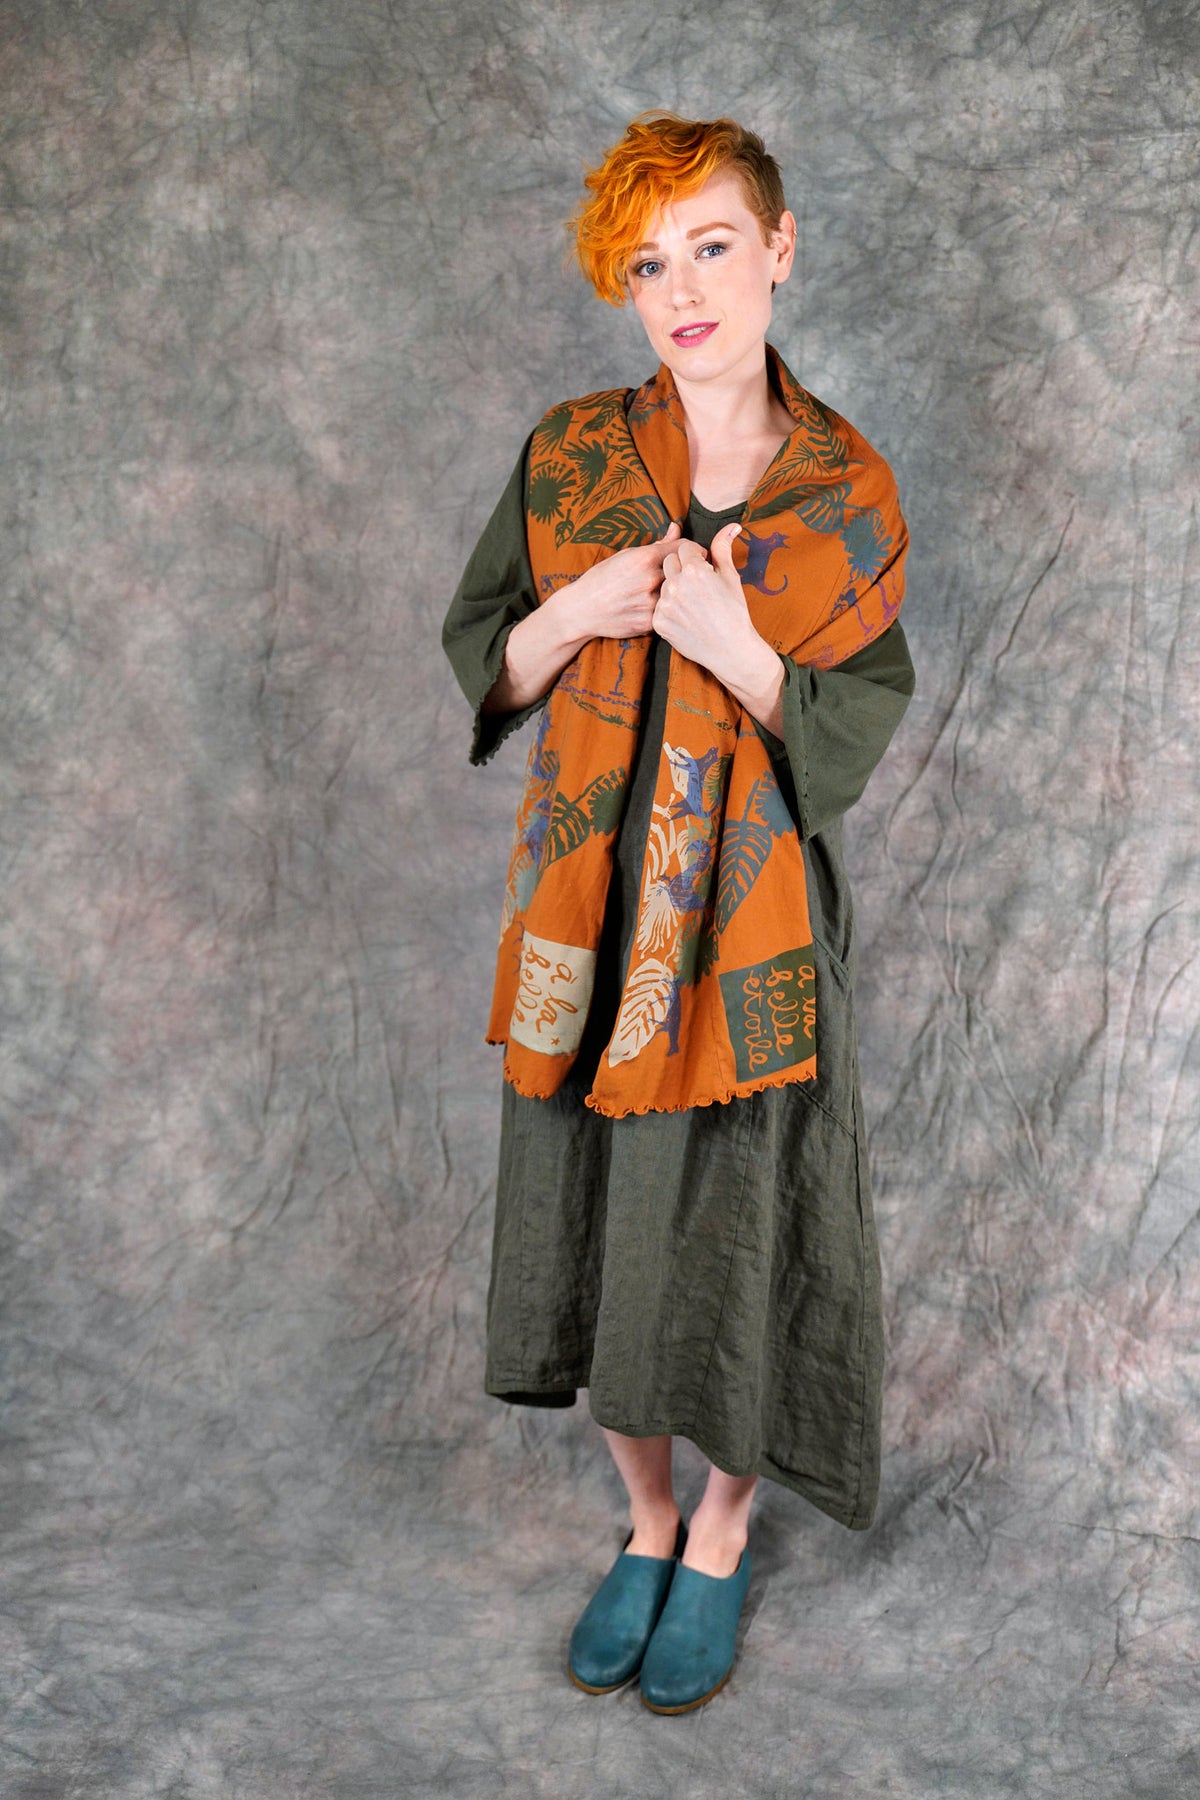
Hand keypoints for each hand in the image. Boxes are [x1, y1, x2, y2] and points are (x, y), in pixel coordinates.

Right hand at [551, 518, 681, 640]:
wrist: (580, 610)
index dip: (690, 551)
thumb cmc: (602, 579)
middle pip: (684, 571)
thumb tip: (676, 528)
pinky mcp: (649, 623)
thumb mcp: (626, 555)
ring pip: (677, 594)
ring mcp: (650, 603)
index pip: (685, 548)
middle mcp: (650, 580)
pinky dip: (663, 609)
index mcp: (644, 558)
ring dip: (674, 593)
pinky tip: (649, 607)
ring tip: (658, 593)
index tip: (691, 556)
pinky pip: (667, 612)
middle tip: (680, 576)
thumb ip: (657, 544)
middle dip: (684, 572)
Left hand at [653, 524, 758, 671]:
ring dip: (674, 588)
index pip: (683, 548)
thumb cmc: (734, 612)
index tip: (703, 568)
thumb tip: (732, 526)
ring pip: (663, 584)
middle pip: (669, 562)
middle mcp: (675, 585)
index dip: (695, 556)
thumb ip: (723, 548)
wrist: (730, 650)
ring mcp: (665, 605)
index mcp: (694, 570)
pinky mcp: (658, 622)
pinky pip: (659, 605)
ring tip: (693, 603)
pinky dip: (669, 608)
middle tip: (697, 585)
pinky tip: (685, 617)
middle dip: (681, 568)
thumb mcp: (730, 577)